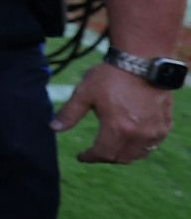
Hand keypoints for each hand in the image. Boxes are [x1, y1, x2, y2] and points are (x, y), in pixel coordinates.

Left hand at [51, 60, 173, 162]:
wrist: (141, 61)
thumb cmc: (111, 75)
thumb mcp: (84, 92)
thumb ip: (69, 113)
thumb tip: (53, 128)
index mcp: (117, 128)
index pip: (102, 153)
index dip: (90, 157)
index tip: (81, 156)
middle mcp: (138, 134)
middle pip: (120, 158)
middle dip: (105, 157)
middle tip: (95, 152)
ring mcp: (154, 131)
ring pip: (138, 154)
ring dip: (123, 155)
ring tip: (111, 147)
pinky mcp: (164, 125)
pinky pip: (152, 145)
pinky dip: (140, 147)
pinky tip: (131, 140)